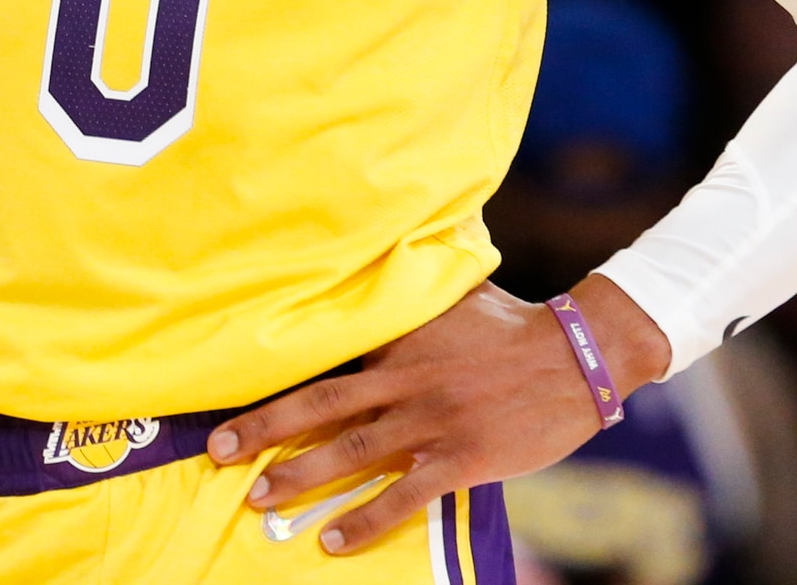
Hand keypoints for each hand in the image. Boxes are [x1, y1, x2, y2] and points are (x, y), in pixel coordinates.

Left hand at [202, 275, 670, 554]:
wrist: (578, 356)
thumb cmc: (514, 326)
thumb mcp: (456, 297)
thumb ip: (414, 292)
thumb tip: (381, 256)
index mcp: (400, 338)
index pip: (329, 358)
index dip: (280, 378)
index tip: (234, 394)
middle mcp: (406, 378)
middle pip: (321, 404)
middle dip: (265, 429)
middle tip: (218, 451)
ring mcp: (433, 420)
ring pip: (352, 451)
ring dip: (301, 476)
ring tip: (260, 499)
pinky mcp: (462, 457)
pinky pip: (404, 495)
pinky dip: (366, 519)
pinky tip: (334, 540)